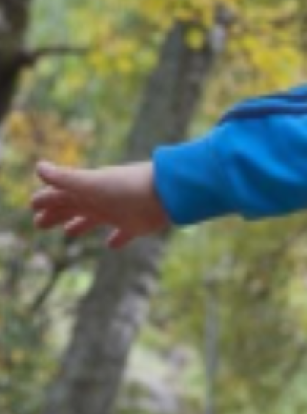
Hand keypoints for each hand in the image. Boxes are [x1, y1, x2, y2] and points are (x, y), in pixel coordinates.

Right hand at [30, 160, 170, 248]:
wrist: (167, 193)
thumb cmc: (127, 187)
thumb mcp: (92, 184)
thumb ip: (66, 179)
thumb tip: (39, 168)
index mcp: (88, 190)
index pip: (61, 195)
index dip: (46, 200)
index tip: (32, 206)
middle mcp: (102, 200)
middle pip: (74, 207)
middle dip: (56, 214)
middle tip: (39, 224)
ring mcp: (119, 212)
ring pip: (94, 219)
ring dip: (80, 225)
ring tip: (69, 233)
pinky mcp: (137, 225)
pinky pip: (124, 233)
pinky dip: (117, 239)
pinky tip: (111, 245)